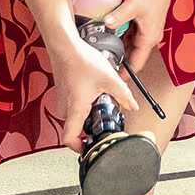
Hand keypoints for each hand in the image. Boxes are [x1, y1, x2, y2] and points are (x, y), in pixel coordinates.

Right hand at [46, 34, 137, 152]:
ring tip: (100, 104)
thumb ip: (123, 95)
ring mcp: (62, 100)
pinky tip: (93, 93)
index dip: (79, 148)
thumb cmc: (81, 60)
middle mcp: (65, 108)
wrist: (65, 46)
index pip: (69, 139)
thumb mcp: (109, 79)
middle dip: (89, 129)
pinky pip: (72, 106)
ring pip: (74, 116)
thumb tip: (132, 106)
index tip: (90, 148)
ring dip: (86, 115)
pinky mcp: (63, 93)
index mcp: (75, 109)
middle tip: (103, 123)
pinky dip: (82, 105)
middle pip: (74, 128)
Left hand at [97, 0, 176, 78]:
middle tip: (99, 64)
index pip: (136, 65)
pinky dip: (119, 34)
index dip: (124, 75)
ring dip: (117, 46)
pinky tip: (107, 32)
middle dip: (117, 60)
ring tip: (100, 49)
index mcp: (149, 38)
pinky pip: (128, 33)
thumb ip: (118, 17)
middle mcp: (148, 36)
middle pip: (131, 56)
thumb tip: (105, 25)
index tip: (111, 82)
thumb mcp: (133, 4)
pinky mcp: (141, 20)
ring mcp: (145, 28)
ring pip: (128, 44)